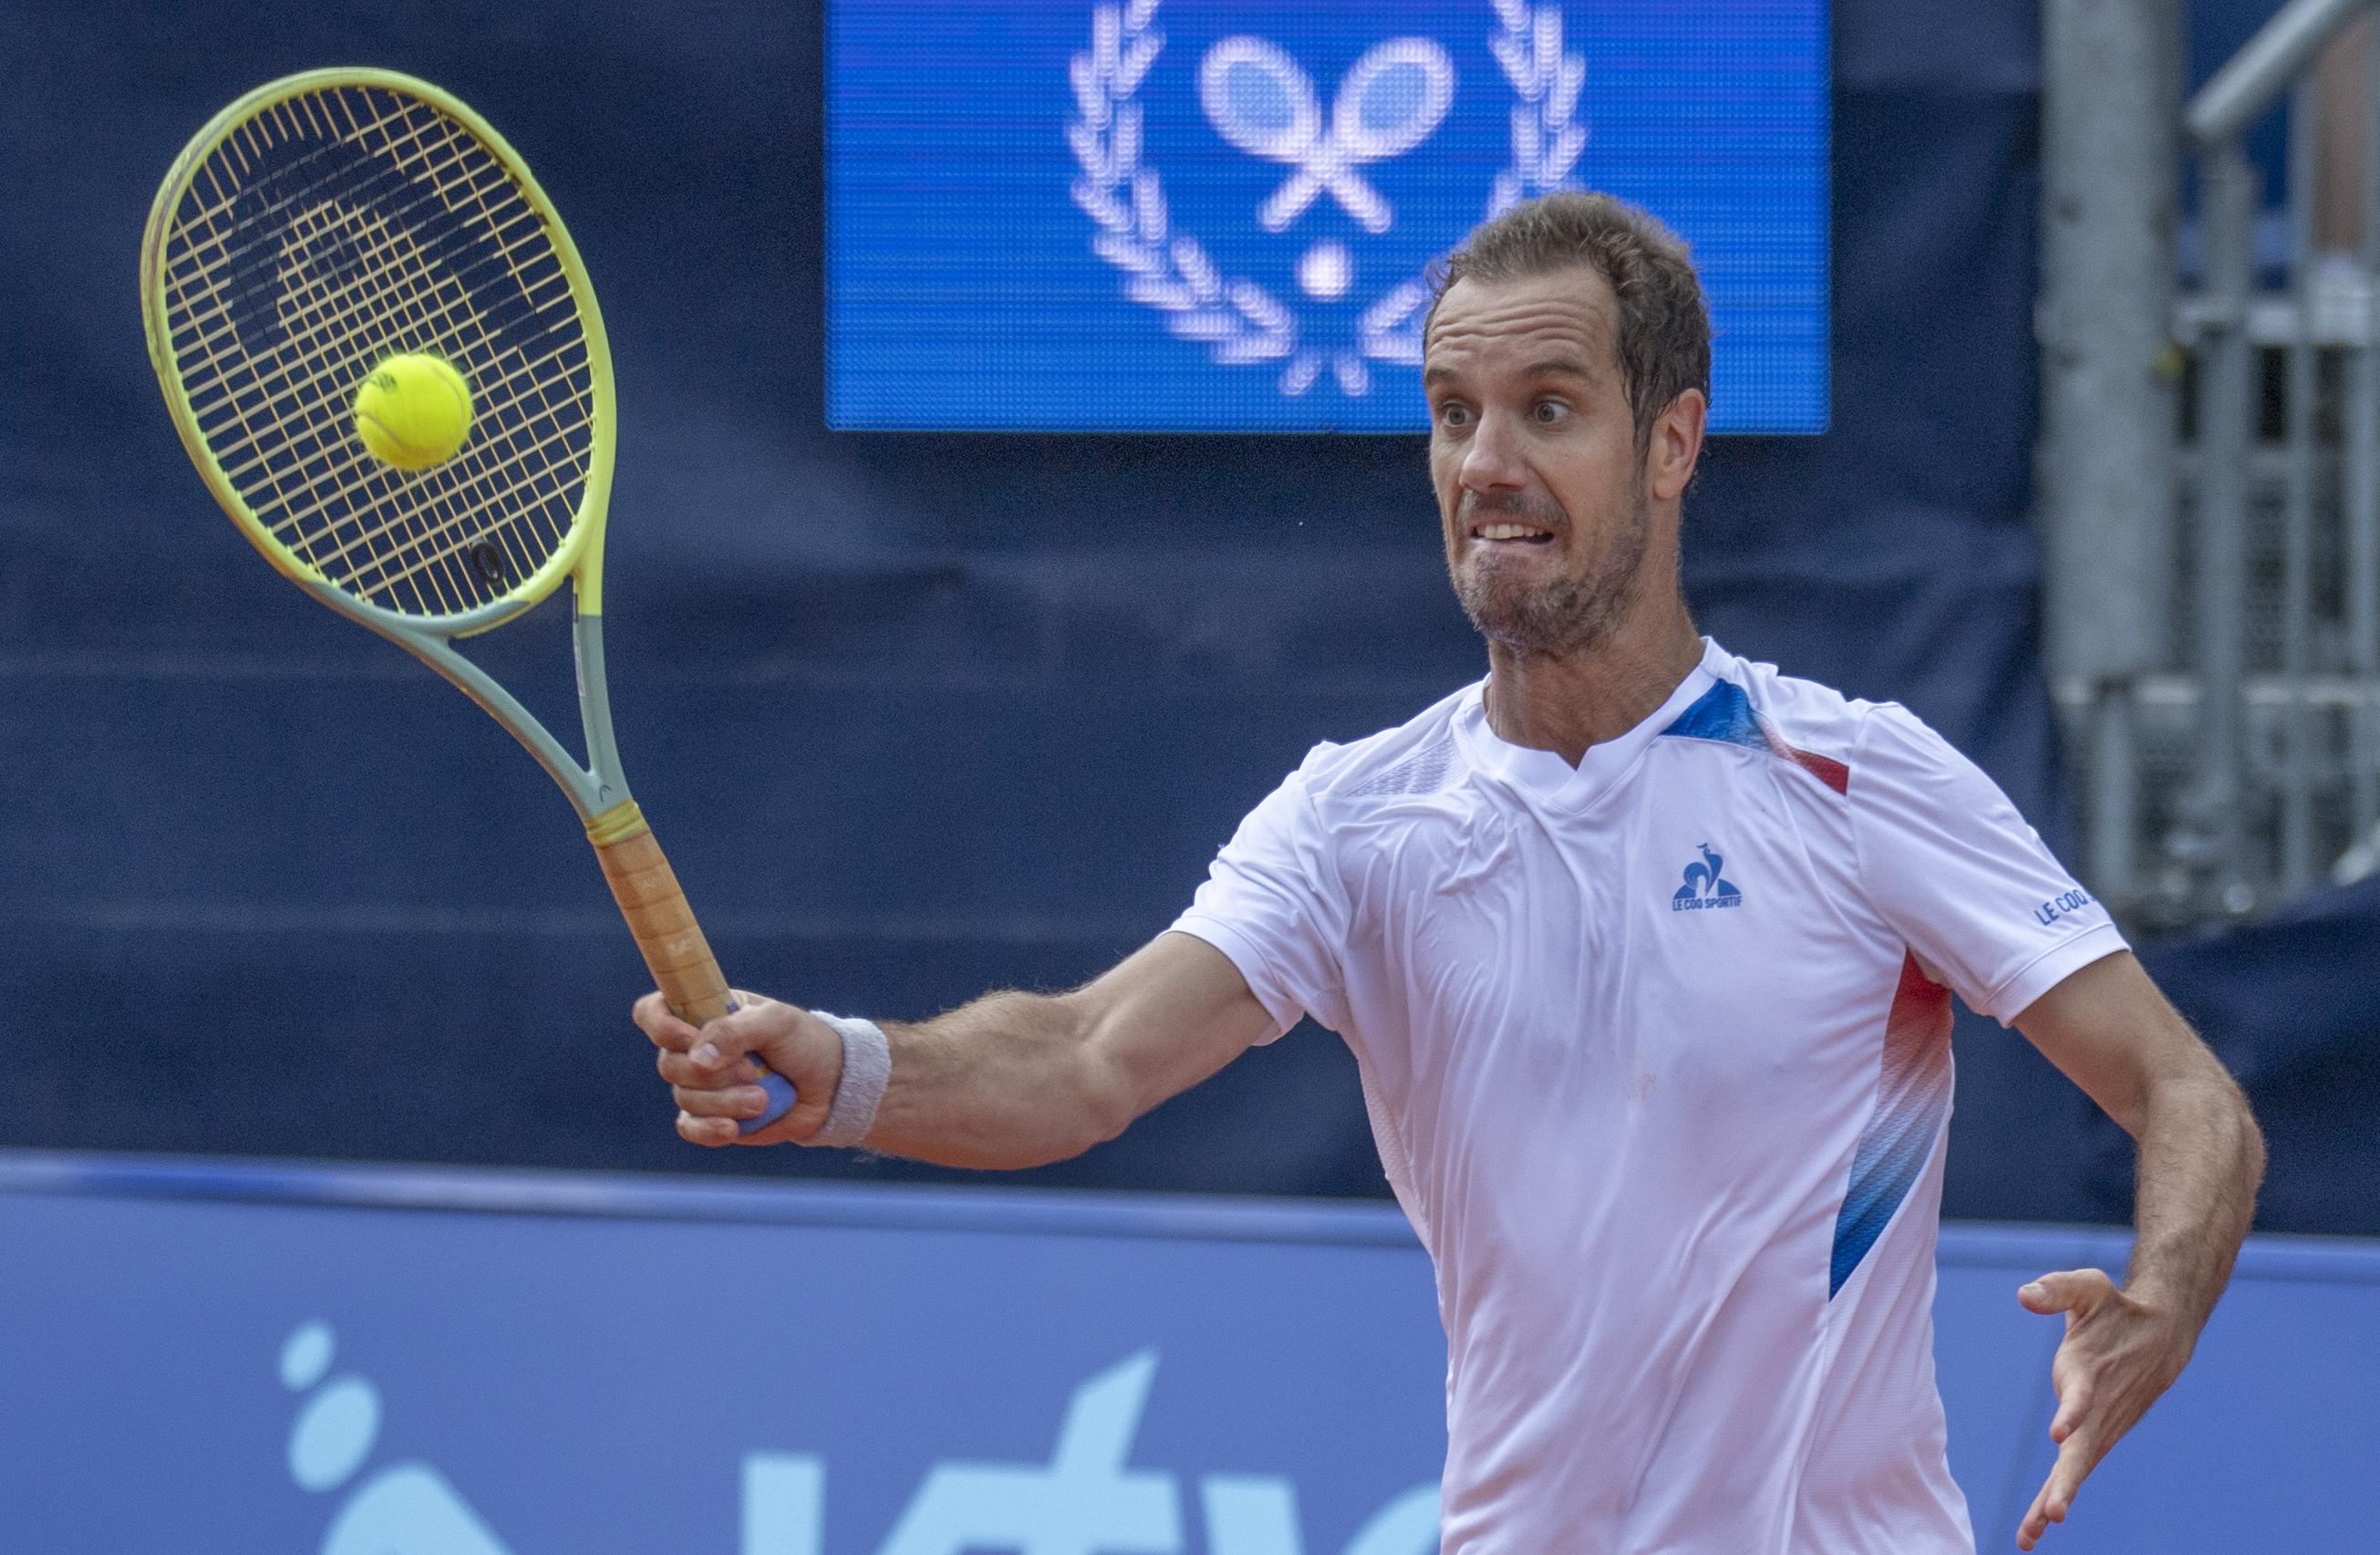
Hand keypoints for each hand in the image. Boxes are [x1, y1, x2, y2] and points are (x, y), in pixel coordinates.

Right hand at [634, 989, 843, 1146]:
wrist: (829, 1084)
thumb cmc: (803, 1041)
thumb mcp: (777, 1022)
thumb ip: (735, 1032)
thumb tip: (697, 1057)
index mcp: (704, 1013)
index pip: (653, 1013)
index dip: (660, 1025)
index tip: (688, 1035)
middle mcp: (695, 1048)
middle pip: (669, 1064)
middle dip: (713, 1073)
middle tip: (752, 1070)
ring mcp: (701, 1085)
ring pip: (685, 1098)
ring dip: (725, 1101)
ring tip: (762, 1099)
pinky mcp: (712, 1117)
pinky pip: (690, 1127)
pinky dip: (708, 1129)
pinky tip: (733, 1128)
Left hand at [2014, 1268, 2191, 1548]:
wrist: (2162, 1336)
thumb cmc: (2115, 1310)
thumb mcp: (2088, 1288)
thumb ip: (2056, 1289)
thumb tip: (2025, 1296)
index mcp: (2090, 1373)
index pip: (2081, 1397)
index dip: (2071, 1412)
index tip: (2059, 1432)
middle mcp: (2097, 1408)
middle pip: (2083, 1450)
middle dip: (2067, 1482)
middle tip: (2054, 1514)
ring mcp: (2100, 1428)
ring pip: (2078, 1469)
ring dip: (2055, 1500)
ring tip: (2030, 1536)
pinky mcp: (2097, 1438)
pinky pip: (2075, 1471)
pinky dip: (2056, 1497)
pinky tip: (2034, 1530)